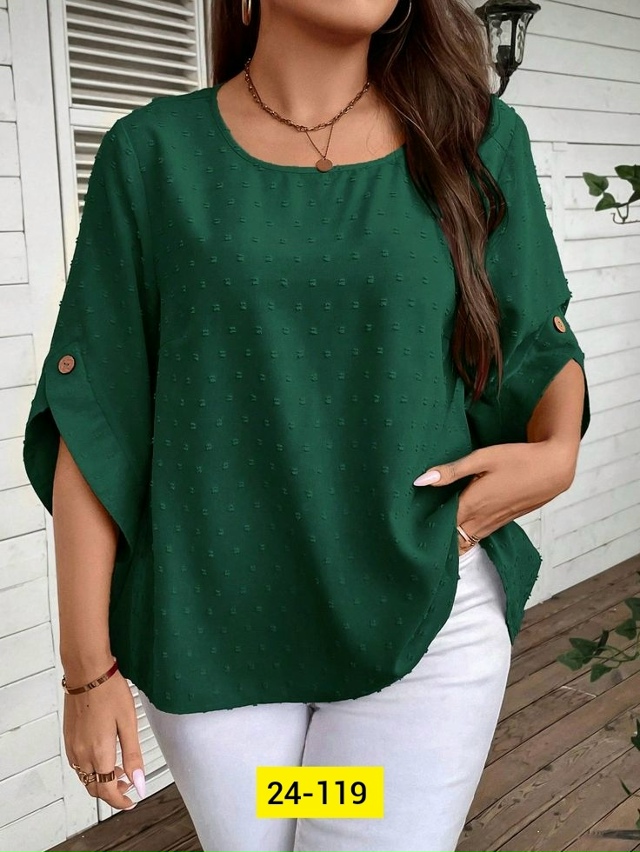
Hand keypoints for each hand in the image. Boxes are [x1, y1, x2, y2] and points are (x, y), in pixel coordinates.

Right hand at [63, 668, 145, 810]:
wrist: (88, 672)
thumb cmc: (109, 692)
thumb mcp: (128, 724)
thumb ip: (133, 756)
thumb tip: (139, 782)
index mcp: (98, 753)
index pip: (107, 791)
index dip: (121, 801)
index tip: (131, 800)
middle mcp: (81, 754)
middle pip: (94, 788)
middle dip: (111, 792)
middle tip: (128, 785)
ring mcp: (73, 747)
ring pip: (84, 778)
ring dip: (100, 781)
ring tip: (118, 769)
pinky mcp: (69, 738)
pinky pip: (78, 764)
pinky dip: (90, 769)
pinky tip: (102, 756)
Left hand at [413, 439, 578, 550]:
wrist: (554, 468)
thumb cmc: (519, 458)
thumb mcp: (483, 458)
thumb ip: (452, 470)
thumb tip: (420, 481)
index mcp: (472, 504)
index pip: (441, 527)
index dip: (424, 531)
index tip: (407, 529)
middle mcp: (481, 519)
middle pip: (452, 540)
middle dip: (434, 541)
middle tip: (413, 537)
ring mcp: (493, 523)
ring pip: (465, 540)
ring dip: (450, 540)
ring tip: (429, 536)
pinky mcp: (502, 522)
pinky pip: (477, 535)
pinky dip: (464, 536)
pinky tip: (455, 528)